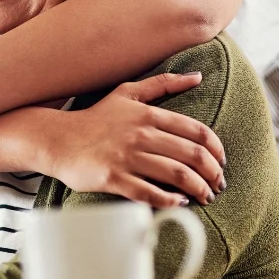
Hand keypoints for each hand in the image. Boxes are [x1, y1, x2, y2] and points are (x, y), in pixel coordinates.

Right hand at [47, 72, 224, 207]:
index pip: (196, 132)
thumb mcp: (128, 93)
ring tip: (204, 197)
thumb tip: (197, 76)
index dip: (216, 150)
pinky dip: (169, 200)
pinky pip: (149, 193)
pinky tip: (178, 202)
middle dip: (212, 174)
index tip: (220, 162)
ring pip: (176, 175)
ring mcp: (127, 157)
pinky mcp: (113, 178)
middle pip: (192, 156)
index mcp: (148, 114)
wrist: (58, 139)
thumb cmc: (95, 118)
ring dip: (198, 189)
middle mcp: (141, 134)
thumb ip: (163, 83)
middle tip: (217, 185)